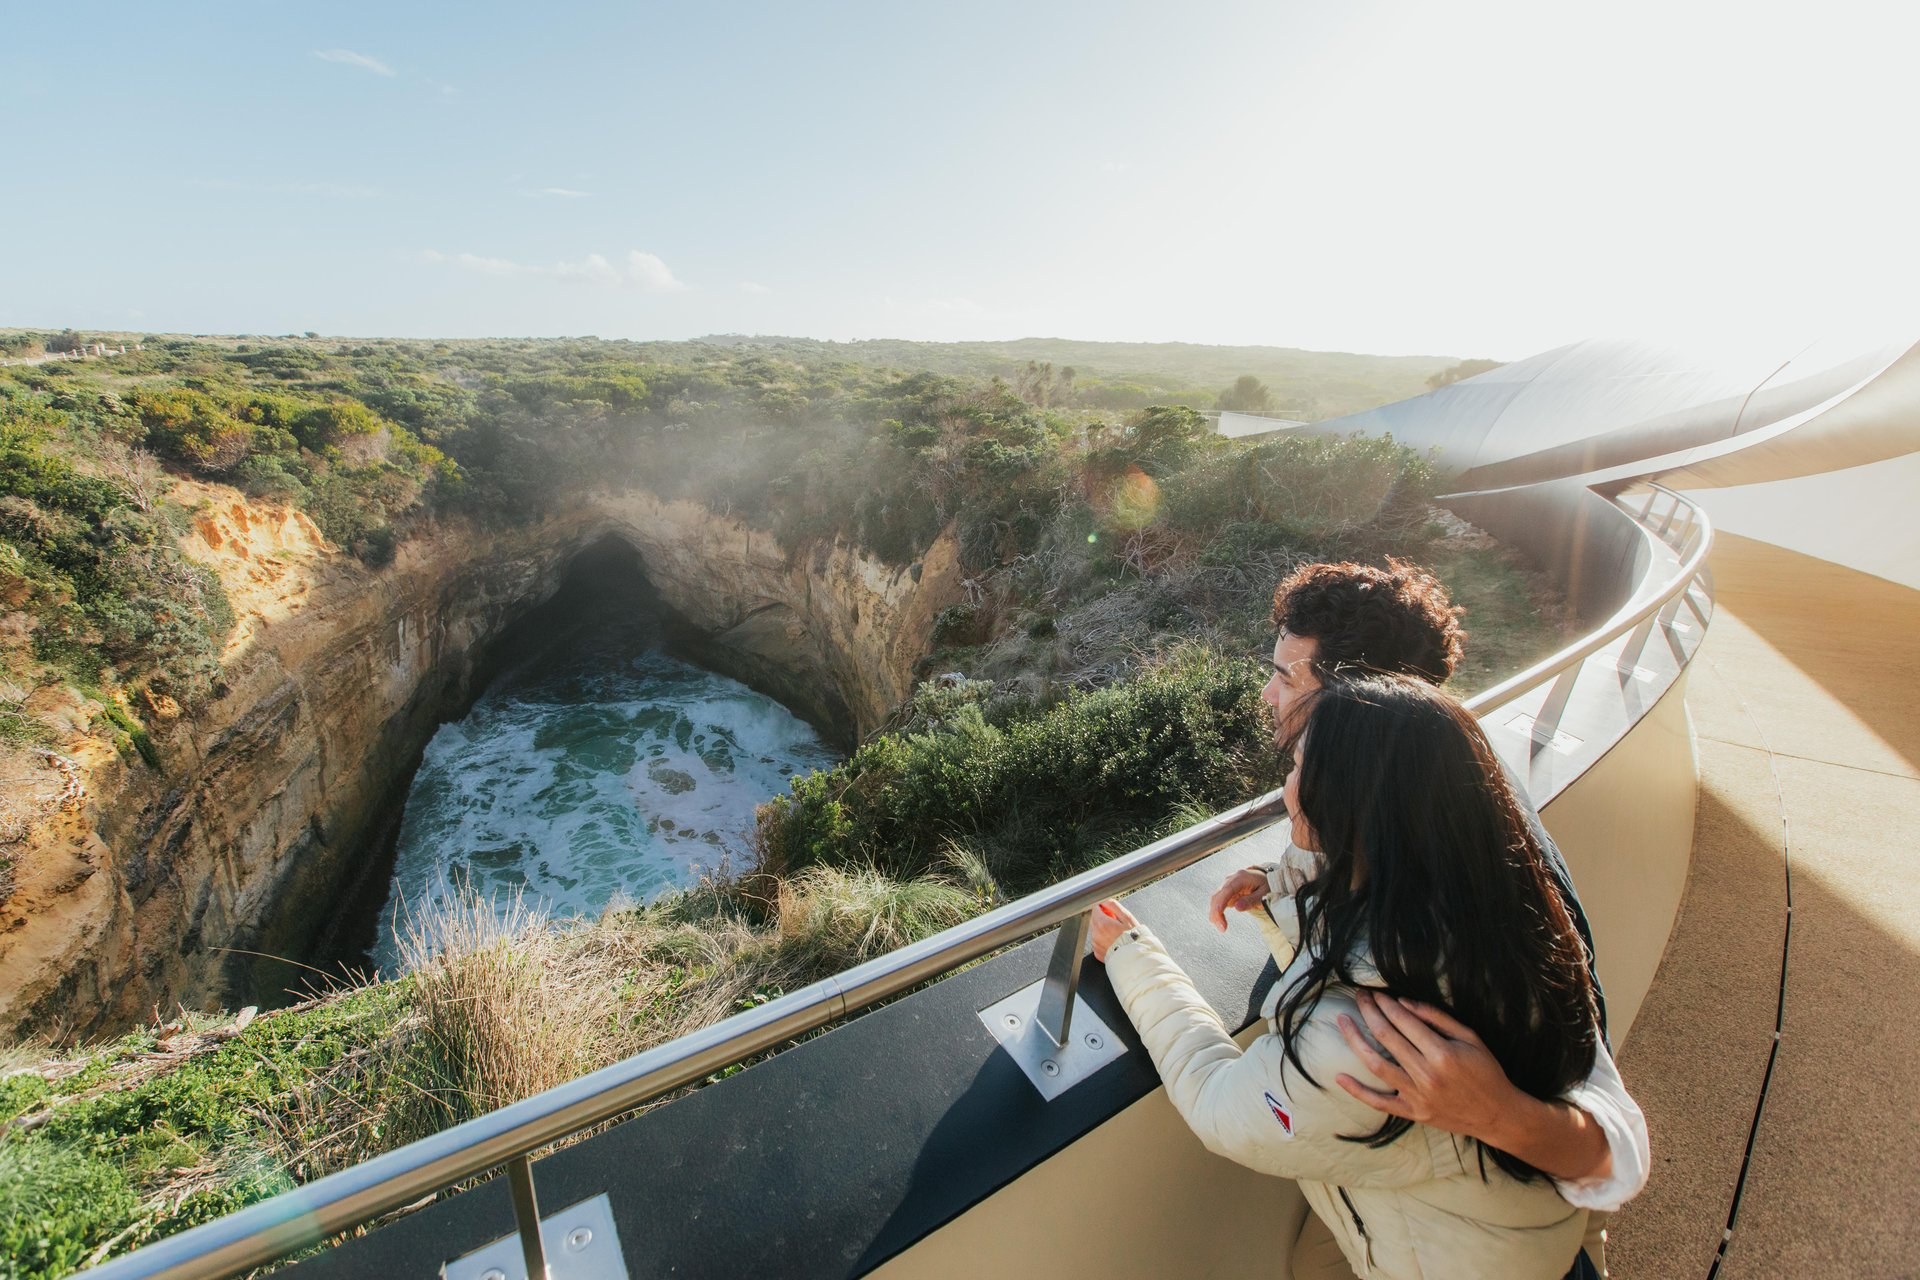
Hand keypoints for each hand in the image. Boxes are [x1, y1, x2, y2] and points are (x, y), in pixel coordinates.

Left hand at [1089, 899, 1138, 961]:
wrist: (1136, 959)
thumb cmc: (1134, 939)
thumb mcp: (1128, 918)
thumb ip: (1114, 906)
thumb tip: (1105, 900)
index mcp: (1102, 923)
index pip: (1095, 908)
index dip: (1104, 908)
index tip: (1112, 912)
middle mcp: (1096, 934)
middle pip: (1094, 919)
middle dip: (1103, 918)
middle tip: (1116, 923)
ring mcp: (1096, 944)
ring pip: (1096, 931)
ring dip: (1103, 930)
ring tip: (1117, 934)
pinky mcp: (1097, 953)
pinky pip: (1098, 942)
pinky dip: (1104, 940)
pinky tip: (1114, 942)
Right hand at [1207, 868, 1267, 931]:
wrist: (1265, 879)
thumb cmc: (1266, 885)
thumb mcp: (1264, 893)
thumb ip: (1252, 900)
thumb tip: (1237, 907)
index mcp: (1241, 878)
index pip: (1227, 890)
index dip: (1220, 902)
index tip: (1218, 914)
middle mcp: (1231, 879)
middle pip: (1218, 895)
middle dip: (1216, 912)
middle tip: (1222, 927)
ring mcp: (1227, 885)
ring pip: (1216, 899)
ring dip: (1215, 913)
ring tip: (1221, 927)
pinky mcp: (1226, 892)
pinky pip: (1219, 901)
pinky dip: (1218, 912)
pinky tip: (1220, 921)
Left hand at [1332, 992, 1513, 1141]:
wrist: (1497, 1114)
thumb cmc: (1486, 1071)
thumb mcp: (1470, 1038)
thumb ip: (1437, 1018)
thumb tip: (1404, 1002)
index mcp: (1442, 1053)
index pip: (1404, 1021)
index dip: (1386, 1004)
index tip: (1376, 993)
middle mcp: (1426, 1074)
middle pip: (1387, 1037)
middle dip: (1369, 1012)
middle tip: (1359, 997)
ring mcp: (1417, 1096)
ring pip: (1376, 1065)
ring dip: (1355, 1040)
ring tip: (1343, 1021)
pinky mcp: (1413, 1113)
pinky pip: (1379, 1102)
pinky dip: (1357, 1091)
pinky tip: (1340, 1076)